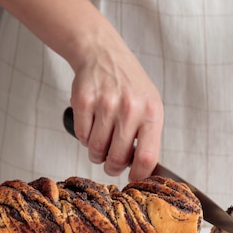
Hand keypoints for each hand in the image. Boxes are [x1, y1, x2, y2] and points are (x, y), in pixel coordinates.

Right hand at [69, 39, 163, 181]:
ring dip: (96, 153)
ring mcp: (106, 104)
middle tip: (111, 163)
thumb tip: (142, 170)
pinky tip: (91, 126)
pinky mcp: (83, 101)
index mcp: (151, 112)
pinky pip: (81, 136)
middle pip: (117, 158)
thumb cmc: (129, 85)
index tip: (132, 178)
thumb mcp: (149, 105)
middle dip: (112, 167)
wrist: (103, 53)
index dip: (138, 175)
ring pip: (96, 150)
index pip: (147, 157)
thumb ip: (148, 136)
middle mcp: (130, 108)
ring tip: (101, 142)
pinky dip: (84, 137)